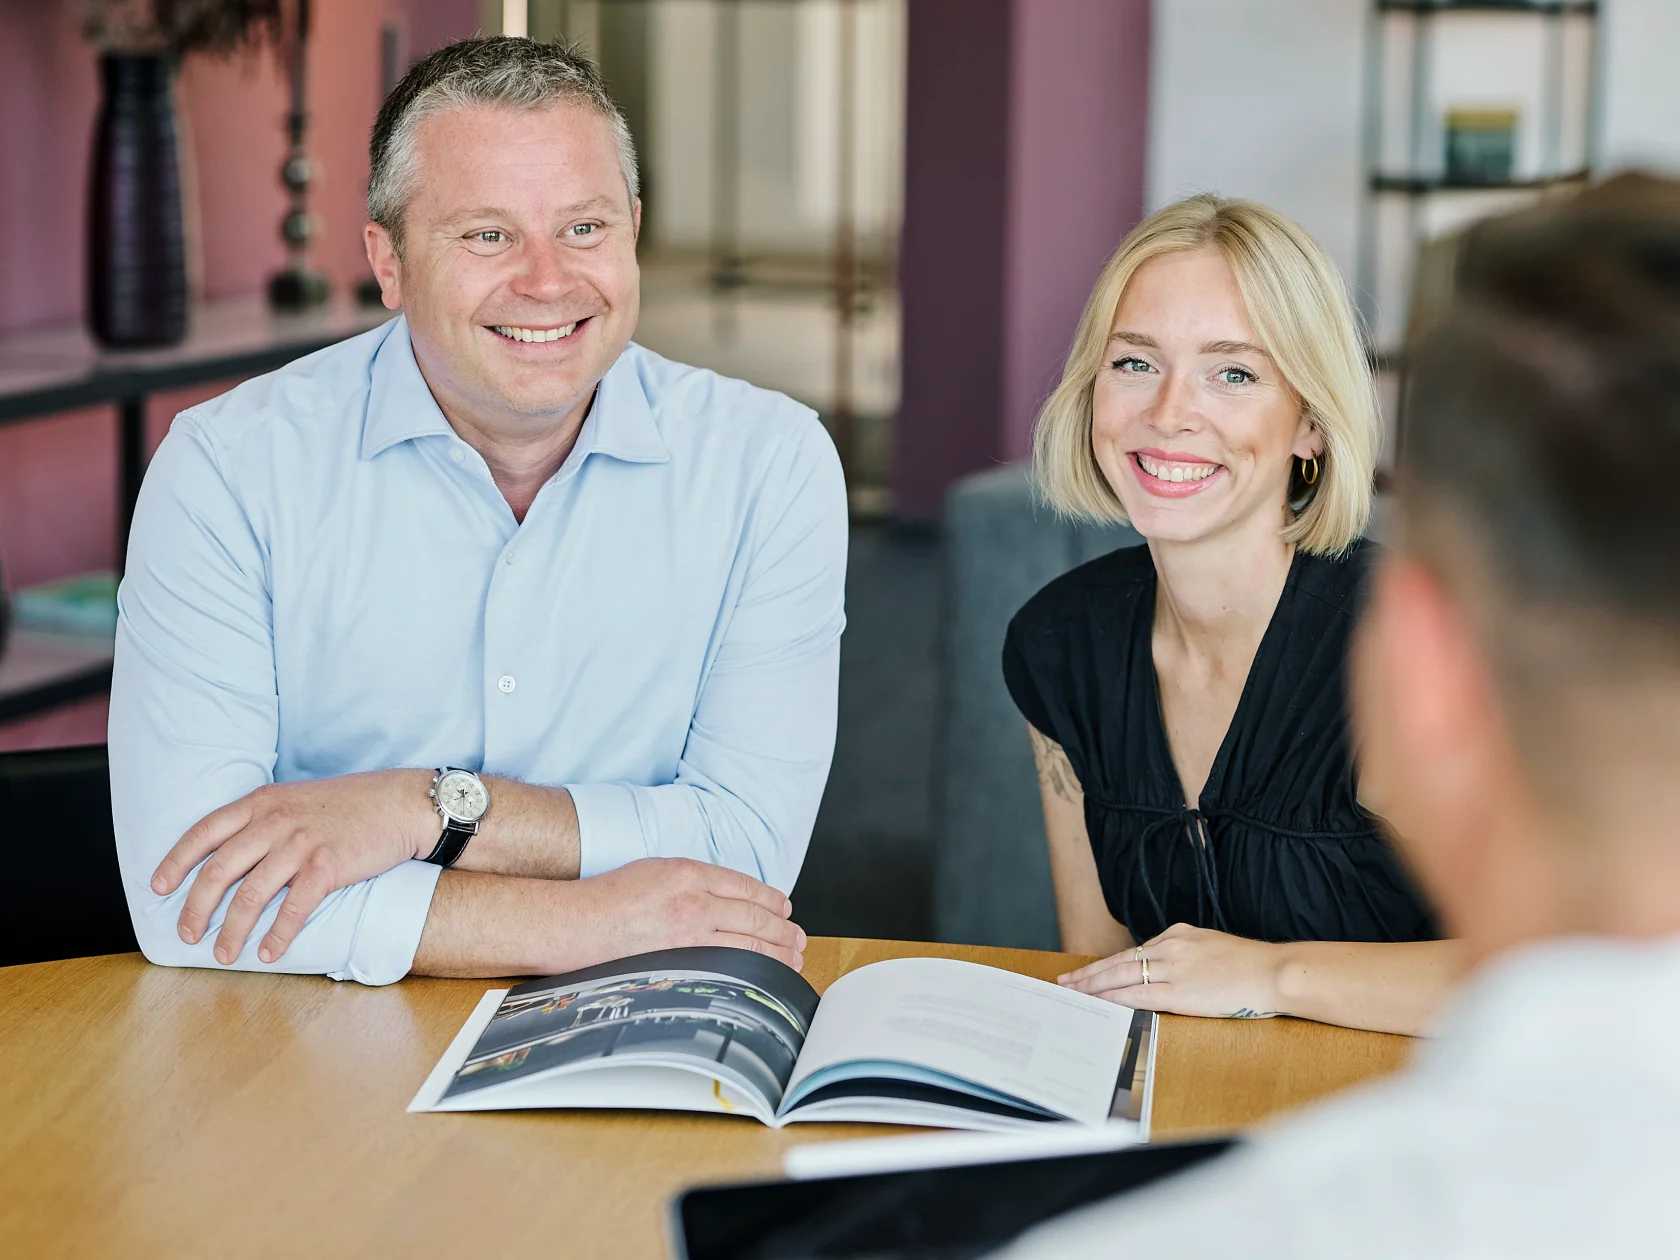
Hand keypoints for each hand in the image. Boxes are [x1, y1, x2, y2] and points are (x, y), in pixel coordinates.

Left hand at [151, 769, 436, 965]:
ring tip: (222, 955)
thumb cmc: (353, 804)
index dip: (176, 862)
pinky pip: (293, 908)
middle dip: (196, 907)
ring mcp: (300, 843)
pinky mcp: (327, 866)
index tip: (158, 888)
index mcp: (262, 802)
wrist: (402, 803)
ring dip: (232, 931)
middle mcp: (275, 821)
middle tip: (186, 935)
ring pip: (250, 895)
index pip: (203, 832)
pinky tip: (269, 952)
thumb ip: (266, 819)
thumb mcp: (299, 799)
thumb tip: (235, 852)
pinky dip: (277, 935)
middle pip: (218, 870)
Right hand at [561, 858, 806, 971]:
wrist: (576, 924)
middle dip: (783, 930)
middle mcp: (693, 900)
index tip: (784, 908)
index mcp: (688, 873)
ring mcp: (687, 933)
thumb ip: (694, 879)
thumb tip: (730, 898)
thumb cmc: (609, 897)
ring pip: (748, 943)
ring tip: (792, 958)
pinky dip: (752, 970)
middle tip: (798, 939)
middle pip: (755, 916)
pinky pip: (728, 965)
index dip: (772, 899)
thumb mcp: (656, 870)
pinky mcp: (680, 960)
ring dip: (777, 952)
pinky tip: (763, 974)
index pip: (745, 886)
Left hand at [1057, 922, 1284, 1018]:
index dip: (1108, 964)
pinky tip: (1099, 1004)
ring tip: (1073, 993)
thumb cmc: (1250, 966)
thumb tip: (1167, 970)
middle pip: (1119, 960)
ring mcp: (1174, 968)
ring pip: (1122, 976)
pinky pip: (1138, 995)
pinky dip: (1114, 999)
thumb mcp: (1212, 948)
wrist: (1273, 972)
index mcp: (1179, 935)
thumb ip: (1187, 956)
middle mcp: (1171, 947)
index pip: (1134, 951)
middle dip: (1090, 972)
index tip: (1090, 971)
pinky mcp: (1180, 992)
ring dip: (1094, 986)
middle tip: (1066, 981)